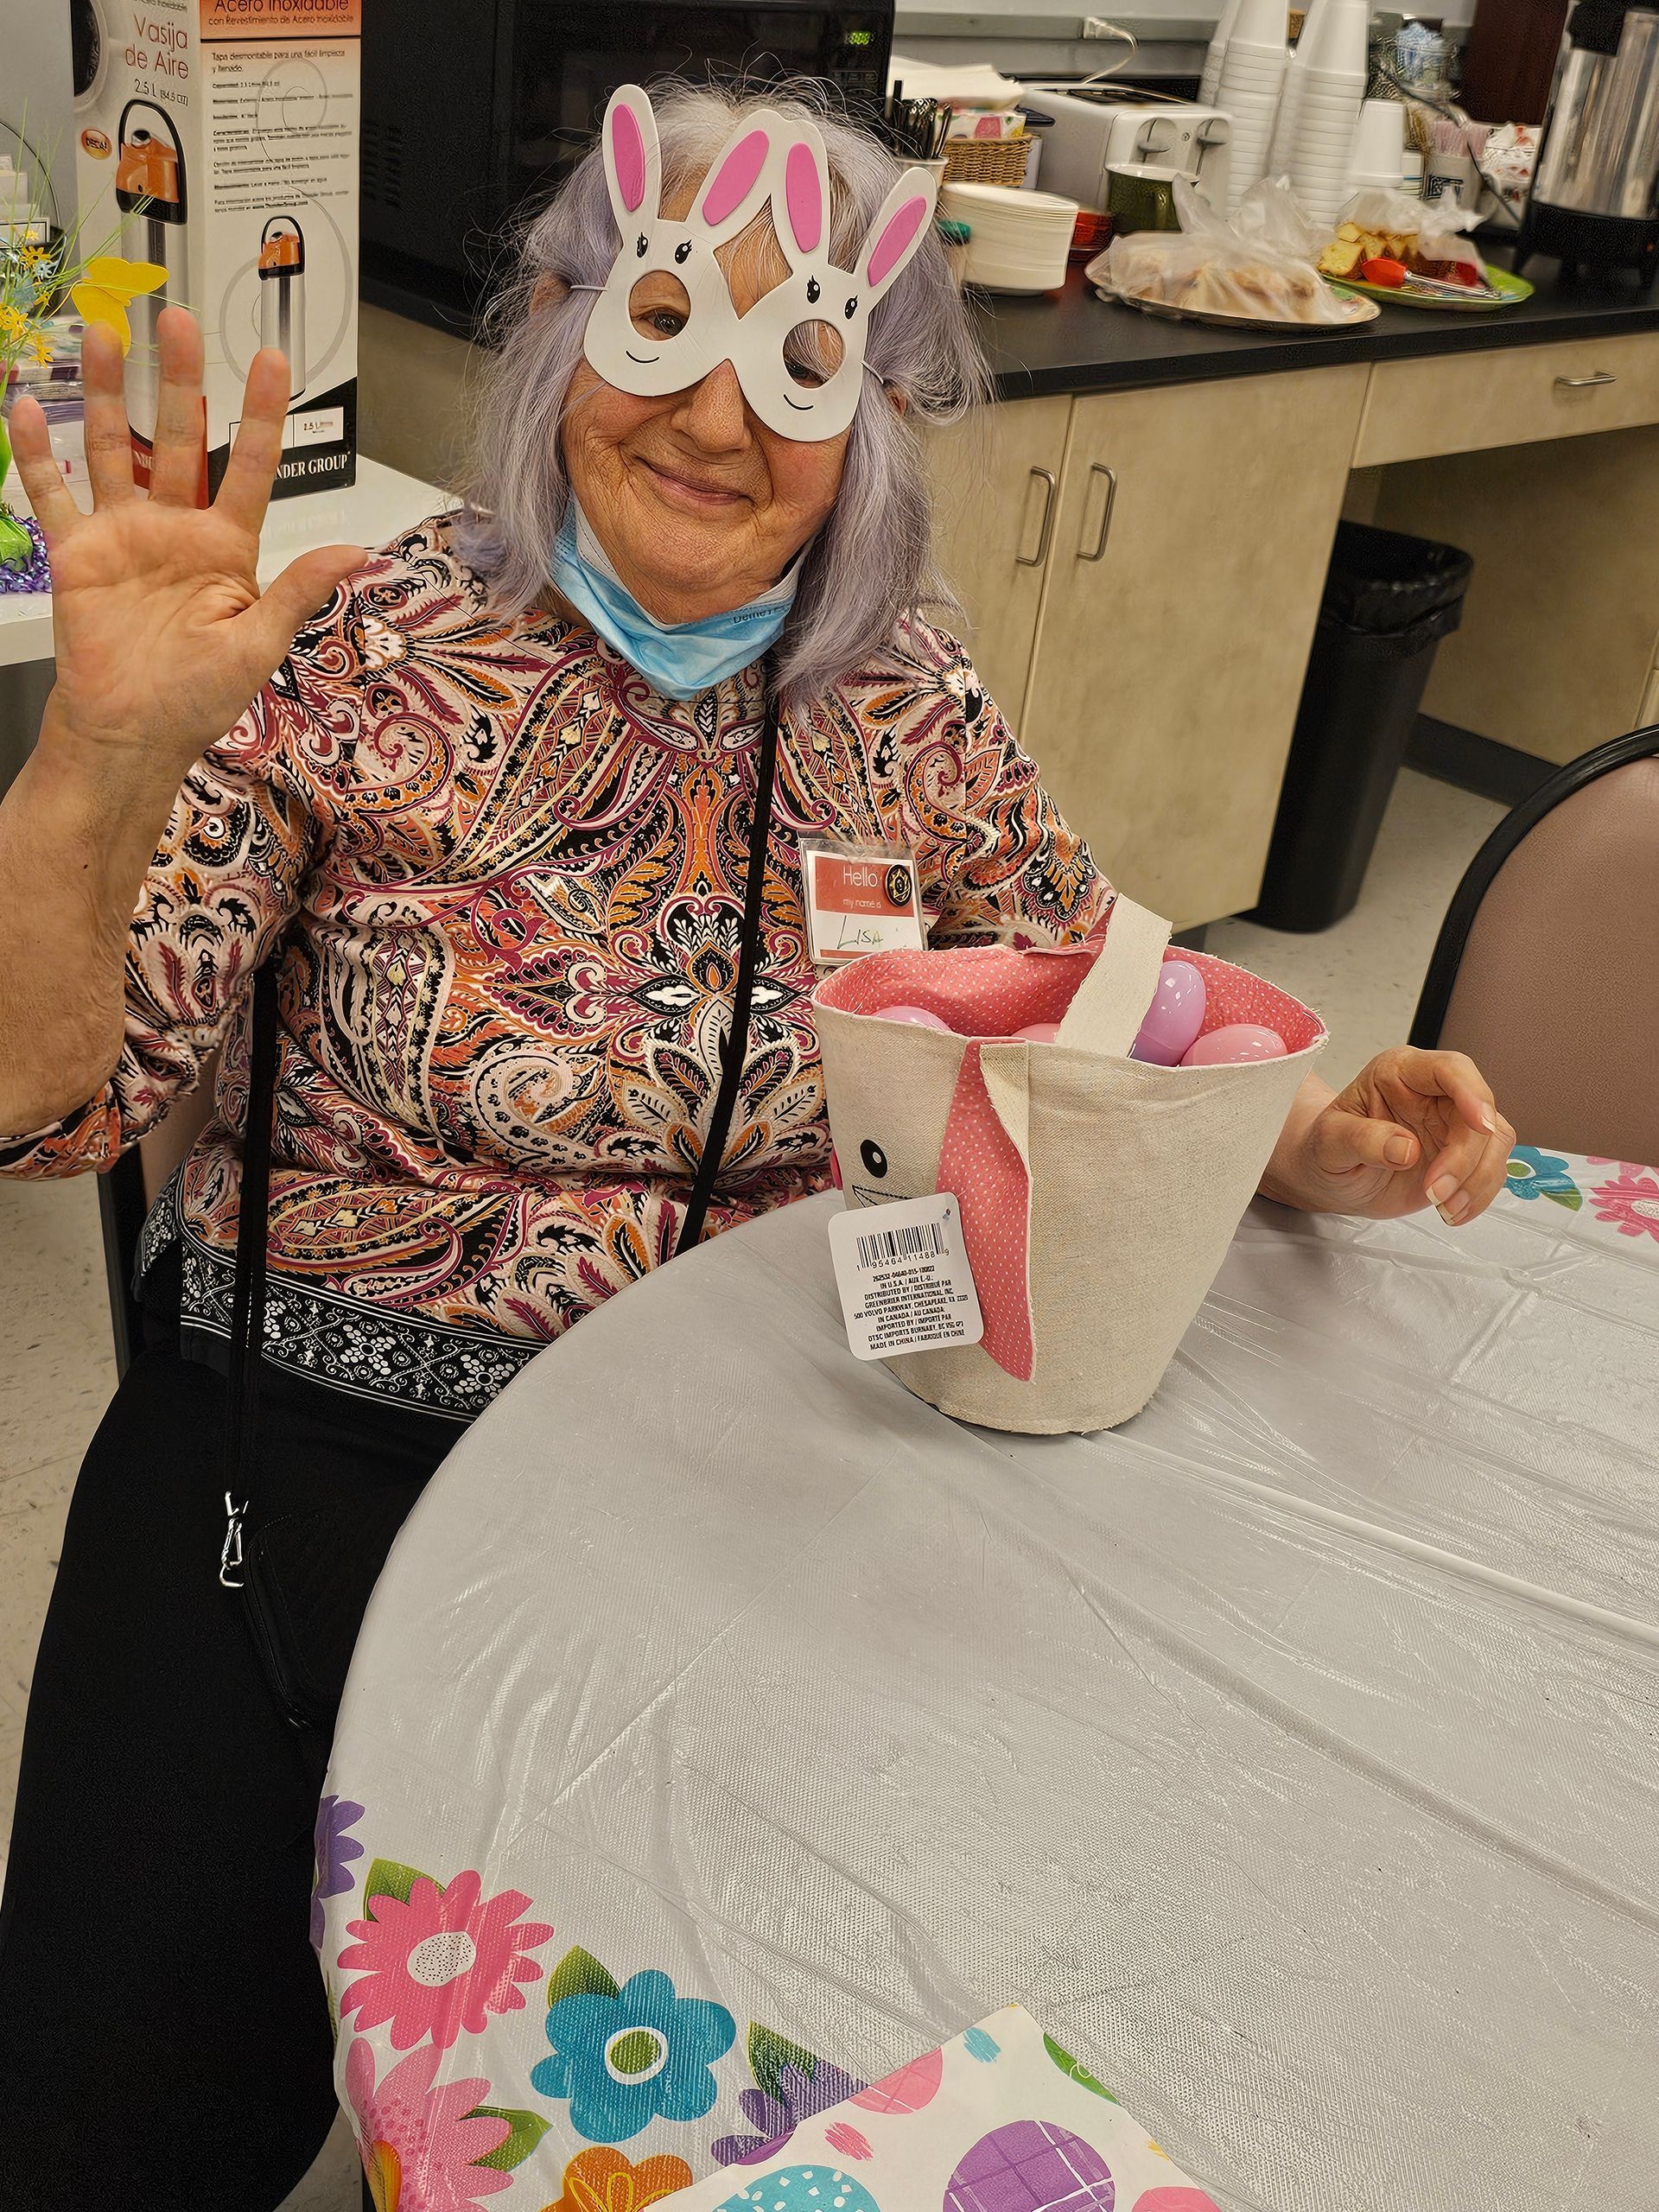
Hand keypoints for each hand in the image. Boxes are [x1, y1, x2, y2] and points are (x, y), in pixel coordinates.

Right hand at [8, 307, 363, 790]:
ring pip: (113, 448)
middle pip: (178, 438)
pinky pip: (54, 494)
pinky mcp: (76, 553)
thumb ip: (297, 591)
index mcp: (226, 548)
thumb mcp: (257, 645)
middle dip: (179, 379)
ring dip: (105, 393)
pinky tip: (26, 406)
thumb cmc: (198, 699)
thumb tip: (354, 552)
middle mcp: (175, 529)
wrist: (131, 734)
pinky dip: (39, 454)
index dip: (260, 414)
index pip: (249, 467)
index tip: (273, 360)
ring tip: (105, 335)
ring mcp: (123, 535)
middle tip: (178, 319)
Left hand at [1263, 1050, 1514, 1224]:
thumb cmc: (1326, 1149)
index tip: (1480, 1125)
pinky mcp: (1463, 1155)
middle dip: (1466, 1158)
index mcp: (1400, 1073)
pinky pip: (1491, 1169)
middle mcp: (1434, 1093)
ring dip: (1477, 1181)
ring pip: (1494, 1142)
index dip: (1471, 1092)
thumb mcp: (1330, 1143)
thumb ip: (1363, 1139)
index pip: (1450, 1069)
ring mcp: (1452, 1123)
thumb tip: (1405, 1149)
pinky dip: (1479, 1195)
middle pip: (1479, 1113)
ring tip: (1443, 1209)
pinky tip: (1451, 1212)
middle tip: (1436, 1193)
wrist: (1330, 1178)